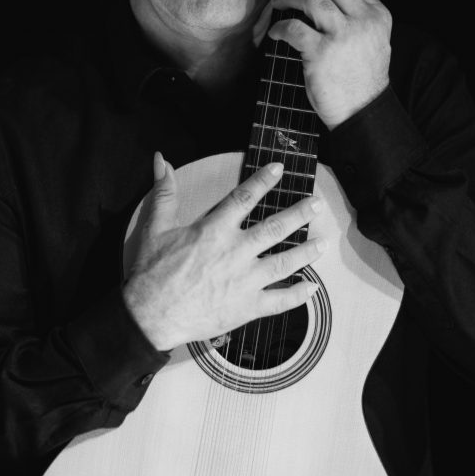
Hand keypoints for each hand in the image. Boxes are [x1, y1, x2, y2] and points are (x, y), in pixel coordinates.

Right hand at [123, 154, 325, 351]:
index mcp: (214, 230)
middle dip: (299, 213)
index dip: (263, 180)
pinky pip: (279, 301)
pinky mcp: (247, 307)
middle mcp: (235, 252)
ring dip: (307, 251)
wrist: (150, 315)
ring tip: (323, 242)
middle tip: (317, 204)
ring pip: (284, 262)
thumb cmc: (152, 271)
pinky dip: (298, 295)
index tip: (279, 169)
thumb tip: (161, 160)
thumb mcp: (155, 227)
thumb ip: (165, 192)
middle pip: (275, 228)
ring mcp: (244, 281)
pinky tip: (312, 288)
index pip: (245, 197)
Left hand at [268, 0, 391, 129]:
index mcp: (377, 13)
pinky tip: (274, 33)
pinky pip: (294, 28)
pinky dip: (280, 27)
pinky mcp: (321, 54)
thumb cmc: (361, 75)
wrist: (363, 110)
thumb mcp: (372, 38)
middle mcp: (363, 20)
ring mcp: (342, 36)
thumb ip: (356, 12)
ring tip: (277, 1)